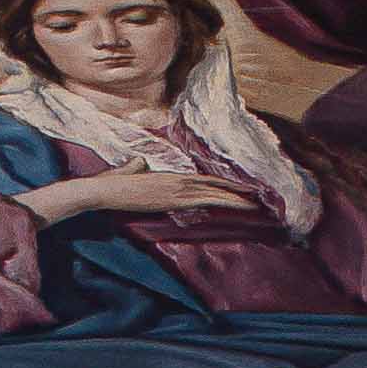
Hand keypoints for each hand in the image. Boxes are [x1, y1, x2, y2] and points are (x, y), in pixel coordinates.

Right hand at [25, 166, 243, 226]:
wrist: (106, 190)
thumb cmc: (116, 183)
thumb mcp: (132, 173)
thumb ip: (139, 167)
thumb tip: (140, 163)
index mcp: (171, 177)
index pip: (205, 180)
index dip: (225, 184)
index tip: (242, 189)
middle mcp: (177, 182)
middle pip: (214, 186)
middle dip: (237, 193)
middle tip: (260, 198)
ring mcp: (174, 190)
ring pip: (212, 192)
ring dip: (233, 198)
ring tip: (254, 202)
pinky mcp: (169, 198)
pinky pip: (201, 198)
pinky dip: (219, 199)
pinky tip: (232, 204)